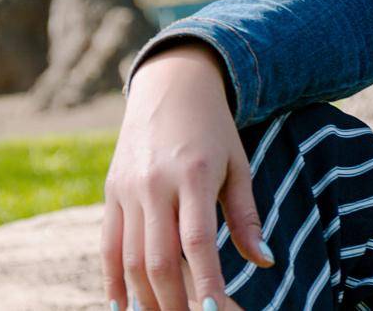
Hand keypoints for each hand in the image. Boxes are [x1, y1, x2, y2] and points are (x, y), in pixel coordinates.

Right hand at [104, 43, 274, 310]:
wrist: (170, 84)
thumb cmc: (213, 129)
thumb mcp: (237, 164)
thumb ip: (246, 215)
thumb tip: (265, 261)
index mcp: (193, 174)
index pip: (197, 242)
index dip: (206, 284)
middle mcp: (155, 183)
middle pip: (158, 259)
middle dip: (174, 302)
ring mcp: (128, 188)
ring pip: (130, 258)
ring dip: (145, 298)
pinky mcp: (111, 191)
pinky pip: (108, 245)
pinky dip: (113, 280)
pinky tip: (123, 307)